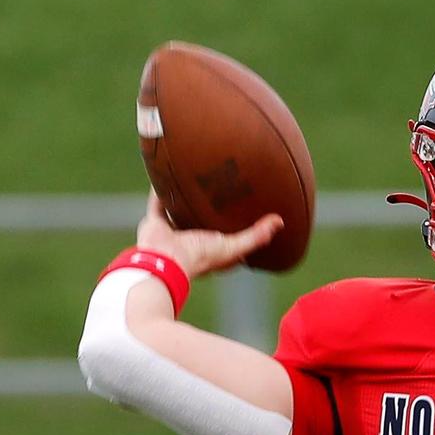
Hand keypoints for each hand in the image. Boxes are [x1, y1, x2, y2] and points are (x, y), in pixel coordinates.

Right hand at [136, 191, 282, 279]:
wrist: (164, 260)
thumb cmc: (200, 258)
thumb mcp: (234, 247)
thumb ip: (256, 236)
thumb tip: (280, 222)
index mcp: (211, 249)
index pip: (228, 238)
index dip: (238, 227)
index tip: (249, 211)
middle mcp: (192, 240)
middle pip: (203, 221)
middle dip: (210, 209)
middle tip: (222, 187)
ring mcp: (173, 232)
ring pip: (180, 212)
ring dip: (185, 200)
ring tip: (195, 179)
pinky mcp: (155, 224)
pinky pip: (157, 204)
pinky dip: (160, 191)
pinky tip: (165, 174)